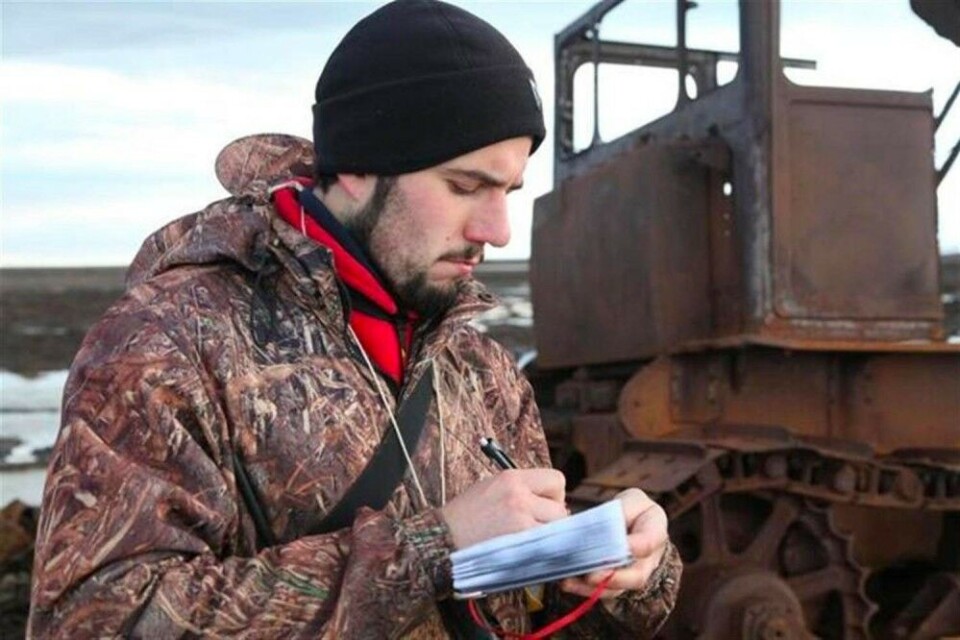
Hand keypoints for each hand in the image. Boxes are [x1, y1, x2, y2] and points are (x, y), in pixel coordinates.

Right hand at [440, 468, 566, 548]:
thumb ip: (521, 489)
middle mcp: (519, 495)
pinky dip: (540, 549)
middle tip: (537, 527)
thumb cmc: (465, 515)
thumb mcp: (491, 487)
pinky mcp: (519, 542)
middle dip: (553, 520)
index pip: (556, 479)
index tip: (545, 505)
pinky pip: (545, 545)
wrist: (443, 537)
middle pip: (560, 508)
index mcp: (512, 478)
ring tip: (528, 539)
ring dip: (548, 536)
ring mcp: (520, 519)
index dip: (554, 495)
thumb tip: (549, 502)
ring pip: (556, 529)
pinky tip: (526, 549)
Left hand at [560, 488, 668, 599]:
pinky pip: (601, 592)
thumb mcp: (634, 500)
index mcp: (655, 533)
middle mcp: (648, 561)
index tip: (622, 545)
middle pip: (636, 576)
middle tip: (592, 575)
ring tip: (570, 580)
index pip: (648, 542)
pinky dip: (582, 589)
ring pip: (617, 589)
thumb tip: (609, 524)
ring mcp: (632, 575)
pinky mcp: (614, 583)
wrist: (636, 526)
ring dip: (592, 587)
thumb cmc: (634, 510)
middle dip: (613, 577)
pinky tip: (566, 582)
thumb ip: (624, 509)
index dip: (635, 546)